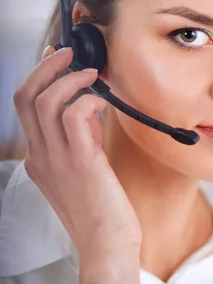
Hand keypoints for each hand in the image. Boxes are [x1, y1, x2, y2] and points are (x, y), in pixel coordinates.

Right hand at [12, 46, 140, 282]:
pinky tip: (102, 101)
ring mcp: (57, 159)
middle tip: (69, 52)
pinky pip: (75, 117)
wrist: (106, 242)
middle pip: (25, 97)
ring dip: (70, 78)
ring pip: (45, 102)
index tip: (58, 59)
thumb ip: (80, 139)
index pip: (24, 106)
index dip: (39, 76)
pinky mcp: (81, 162)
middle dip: (46, 67)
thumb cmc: (101, 206)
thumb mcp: (83, 168)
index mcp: (39, 157)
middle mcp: (41, 156)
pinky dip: (87, 100)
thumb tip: (89, 108)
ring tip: (92, 72)